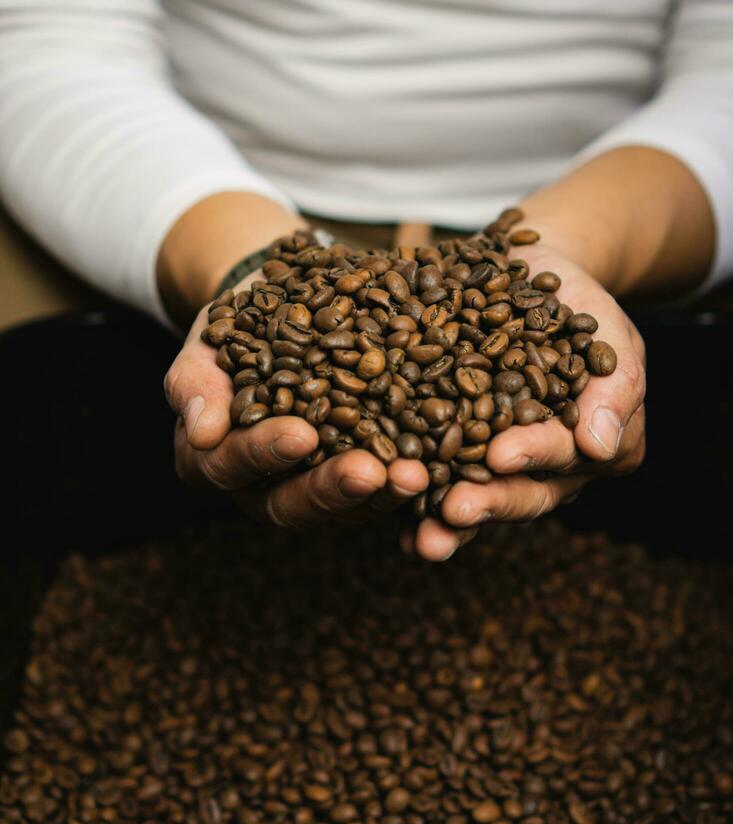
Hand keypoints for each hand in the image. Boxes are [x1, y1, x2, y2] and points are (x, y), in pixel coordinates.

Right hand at [164, 270, 429, 528]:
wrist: (281, 313)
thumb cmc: (235, 326)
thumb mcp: (208, 338)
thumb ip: (195, 381)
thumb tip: (202, 431)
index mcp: (214, 459)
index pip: (233, 465)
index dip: (266, 453)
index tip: (302, 434)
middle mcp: (262, 488)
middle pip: (293, 503)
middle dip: (334, 488)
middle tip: (373, 471)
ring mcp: (314, 488)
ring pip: (346, 508)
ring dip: (383, 495)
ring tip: (418, 474)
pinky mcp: (360, 481)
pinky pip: (384, 492)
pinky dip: (412, 484)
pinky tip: (443, 467)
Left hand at [405, 242, 645, 561]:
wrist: (526, 280)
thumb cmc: (578, 306)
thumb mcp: (609, 333)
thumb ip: (615, 387)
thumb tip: (601, 446)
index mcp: (584, 447)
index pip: (561, 455)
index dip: (533, 454)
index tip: (503, 453)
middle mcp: (539, 469)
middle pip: (515, 492)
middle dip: (486, 503)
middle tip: (455, 511)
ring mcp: (491, 464)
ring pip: (471, 496)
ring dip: (444, 520)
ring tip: (421, 535)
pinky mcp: (447, 450)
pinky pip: (429, 476)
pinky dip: (407, 496)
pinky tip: (383, 507)